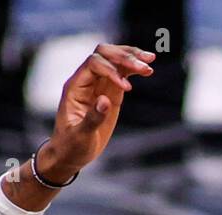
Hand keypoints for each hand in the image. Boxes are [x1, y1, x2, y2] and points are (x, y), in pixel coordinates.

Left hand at [41, 43, 155, 181]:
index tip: (127, 90)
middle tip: (145, 66)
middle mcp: (86, 81)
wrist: (70, 152)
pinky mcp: (110, 92)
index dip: (111, 71)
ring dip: (132, 57)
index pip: (93, 64)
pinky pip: (121, 73)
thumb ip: (93, 117)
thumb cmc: (71, 145)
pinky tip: (148, 70)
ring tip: (150, 60)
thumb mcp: (80, 135)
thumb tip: (105, 100)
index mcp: (75, 87)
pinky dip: (134, 69)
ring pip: (114, 60)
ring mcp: (98, 85)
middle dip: (124, 57)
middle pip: (104, 54)